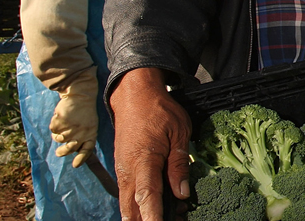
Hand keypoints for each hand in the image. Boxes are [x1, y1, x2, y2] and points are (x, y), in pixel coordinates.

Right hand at [50, 75, 98, 167]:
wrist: (81, 95)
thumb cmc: (85, 112)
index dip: (81, 159)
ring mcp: (70, 128)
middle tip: (58, 152)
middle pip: (69, 149)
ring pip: (59, 139)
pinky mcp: (60, 122)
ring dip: (58, 134)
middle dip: (62, 152)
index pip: (87, 150)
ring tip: (63, 124)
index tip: (75, 165)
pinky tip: (61, 117)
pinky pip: (53, 130)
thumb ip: (83, 137)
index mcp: (91, 134)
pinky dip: (55, 125)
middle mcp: (81, 133)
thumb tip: (72, 151)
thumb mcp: (90, 124)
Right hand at [110, 68, 191, 220]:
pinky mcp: (122, 169)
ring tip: (167, 217)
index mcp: (144, 160)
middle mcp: (127, 170)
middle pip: (132, 208)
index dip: (154, 217)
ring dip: (142, 216)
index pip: (147, 196)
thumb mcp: (179, 132)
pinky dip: (138, 205)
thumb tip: (182, 194)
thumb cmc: (160, 110)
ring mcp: (122, 171)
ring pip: (127, 204)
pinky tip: (156, 208)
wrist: (135, 96)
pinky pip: (127, 194)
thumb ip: (179, 165)